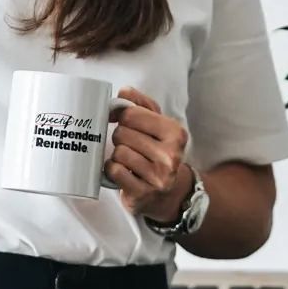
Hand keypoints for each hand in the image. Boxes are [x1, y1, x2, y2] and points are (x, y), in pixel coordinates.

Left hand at [105, 87, 193, 226]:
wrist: (169, 193)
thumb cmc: (158, 151)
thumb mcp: (157, 123)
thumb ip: (139, 103)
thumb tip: (120, 95)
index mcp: (175, 132)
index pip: (131, 114)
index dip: (122, 116)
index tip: (124, 122)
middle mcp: (170, 155)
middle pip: (122, 133)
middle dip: (119, 137)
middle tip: (128, 143)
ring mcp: (158, 177)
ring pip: (118, 152)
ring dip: (117, 154)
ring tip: (127, 159)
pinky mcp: (142, 193)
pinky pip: (114, 171)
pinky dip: (112, 169)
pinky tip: (121, 171)